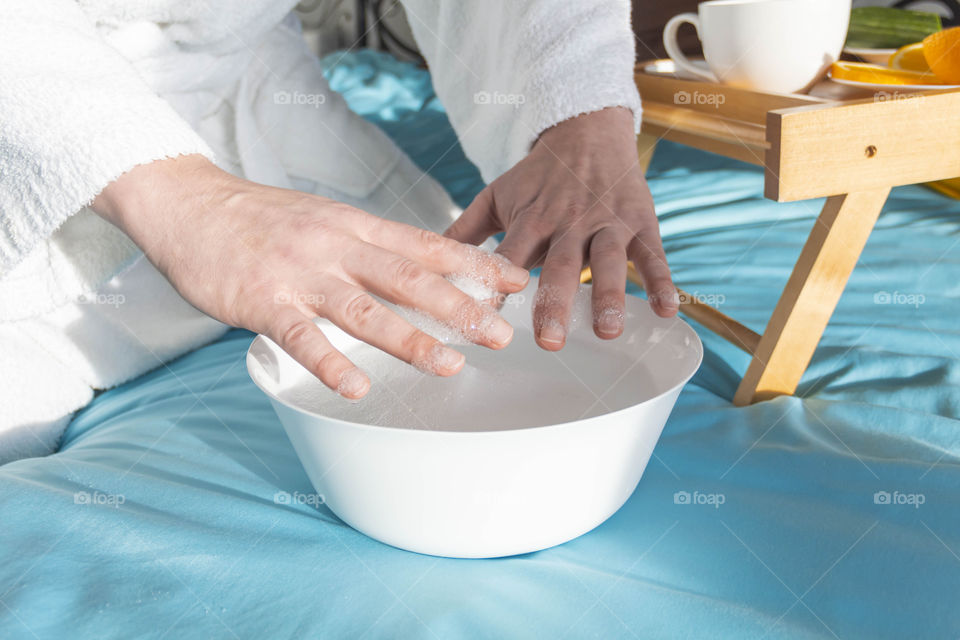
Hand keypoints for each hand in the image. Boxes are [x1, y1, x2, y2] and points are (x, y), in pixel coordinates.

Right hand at [93, 155, 528, 397]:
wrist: (189, 204)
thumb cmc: (264, 219)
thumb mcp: (328, 218)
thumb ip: (371, 245)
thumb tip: (423, 269)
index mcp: (357, 225)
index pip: (428, 245)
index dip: (476, 264)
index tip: (517, 282)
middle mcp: (337, 246)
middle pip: (409, 278)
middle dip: (460, 307)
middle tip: (501, 334)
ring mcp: (300, 273)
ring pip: (364, 309)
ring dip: (410, 339)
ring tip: (450, 365)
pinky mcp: (262, 300)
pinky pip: (301, 336)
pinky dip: (330, 362)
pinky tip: (355, 387)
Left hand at [445, 107, 676, 350]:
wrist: (587, 129)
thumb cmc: (537, 175)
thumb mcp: (497, 195)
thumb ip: (465, 230)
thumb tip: (424, 259)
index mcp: (530, 219)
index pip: (510, 259)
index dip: (498, 289)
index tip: (486, 323)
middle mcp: (568, 222)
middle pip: (559, 266)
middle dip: (554, 303)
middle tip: (548, 341)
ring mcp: (606, 222)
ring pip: (608, 262)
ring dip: (609, 296)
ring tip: (607, 331)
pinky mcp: (639, 222)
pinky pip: (653, 254)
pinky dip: (662, 282)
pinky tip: (669, 312)